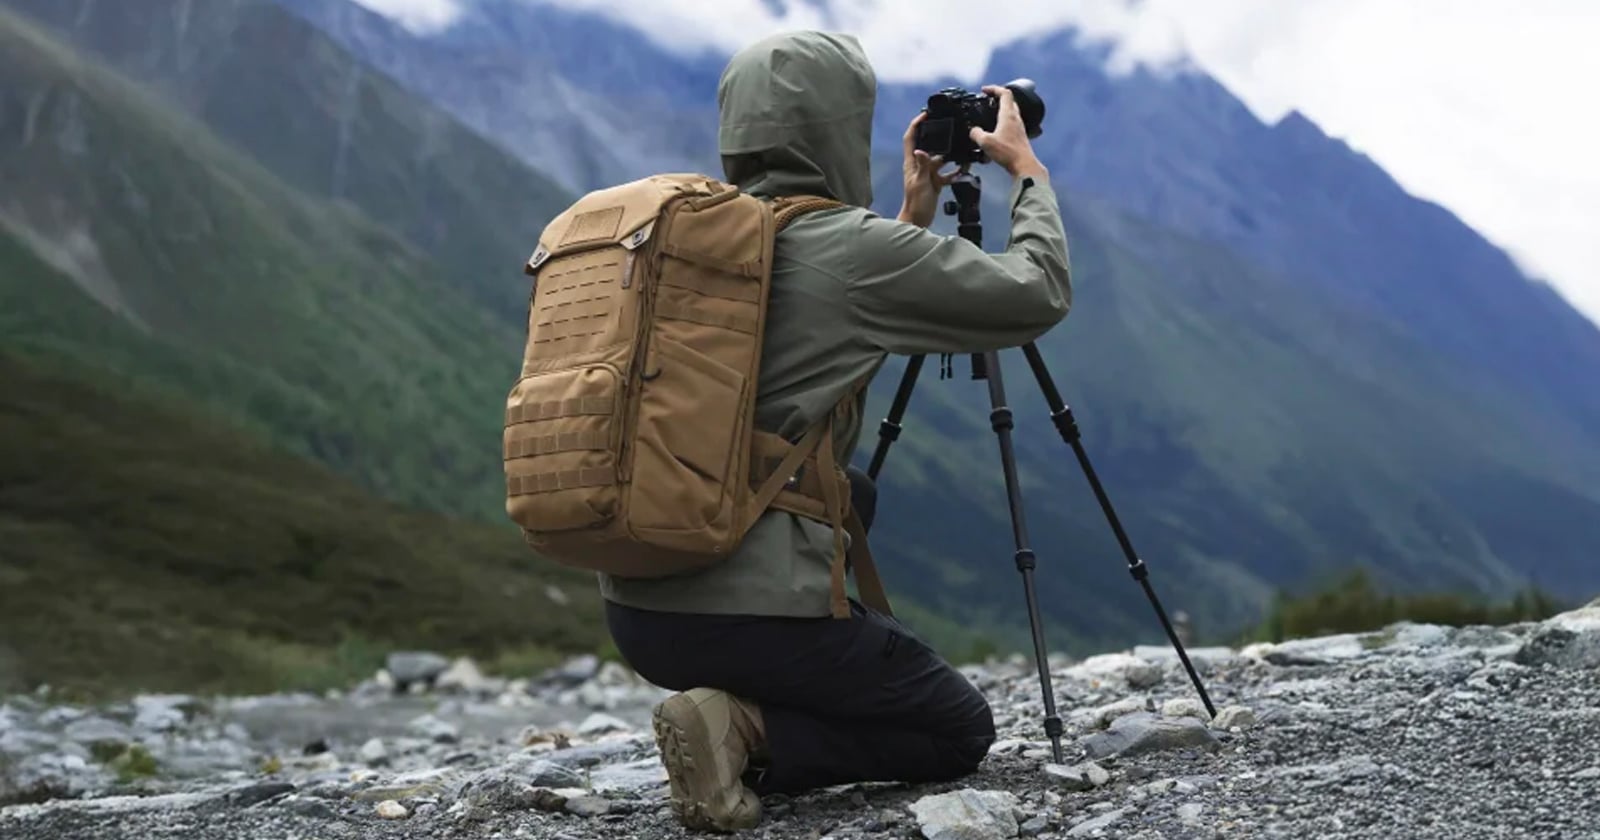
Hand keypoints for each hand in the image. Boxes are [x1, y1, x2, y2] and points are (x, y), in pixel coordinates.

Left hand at [897, 111, 964, 226]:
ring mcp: (927, 173)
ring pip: (940, 158)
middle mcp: (919, 165)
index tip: (925, 114)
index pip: (910, 138)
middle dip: (937, 136)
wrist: (918, 220)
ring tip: (961, 148)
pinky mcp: (935, 182)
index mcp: (911, 162)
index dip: (916, 124)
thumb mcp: (920, 183)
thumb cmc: (916, 202)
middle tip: (949, 127)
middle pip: (927, 145)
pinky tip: (964, 168)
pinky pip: (947, 172)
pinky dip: (955, 170)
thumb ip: (922, 166)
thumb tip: (920, 150)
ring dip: (950, 154)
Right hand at [968, 85, 1046, 179]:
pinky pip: (1011, 124)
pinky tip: (995, 133)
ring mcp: (1019, 127)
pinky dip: (1002, 123)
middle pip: (1009, 101)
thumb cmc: (1008, 153)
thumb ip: (976, 133)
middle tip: (987, 101)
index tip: (984, 90)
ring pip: (1011, 112)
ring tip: (989, 116)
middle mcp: (1015, 118)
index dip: (994, 88)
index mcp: (1008, 115)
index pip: (1004, 93)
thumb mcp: (985, 142)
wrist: (1024, 165)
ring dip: (1000, 111)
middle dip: (997, 98)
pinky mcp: (1019, 136)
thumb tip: (973, 131)